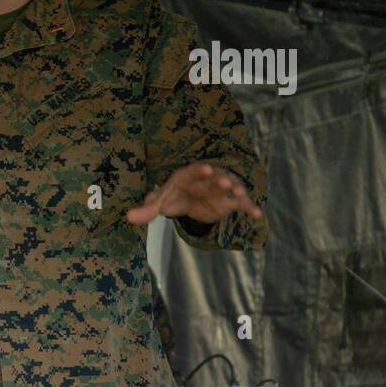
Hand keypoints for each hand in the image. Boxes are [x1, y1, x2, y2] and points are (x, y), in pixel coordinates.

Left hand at [126, 163, 263, 226]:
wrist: (190, 199)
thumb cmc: (174, 195)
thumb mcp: (160, 201)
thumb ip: (147, 209)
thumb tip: (127, 217)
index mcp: (189, 175)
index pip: (194, 171)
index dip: (201, 170)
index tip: (207, 169)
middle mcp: (207, 179)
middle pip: (215, 178)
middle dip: (220, 179)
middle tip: (225, 181)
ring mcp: (220, 190)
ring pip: (230, 188)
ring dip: (235, 190)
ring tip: (240, 194)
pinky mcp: (229, 202)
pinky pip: (241, 204)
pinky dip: (249, 208)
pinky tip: (258, 215)